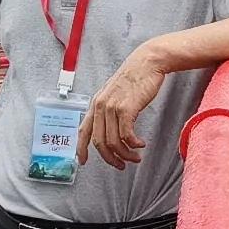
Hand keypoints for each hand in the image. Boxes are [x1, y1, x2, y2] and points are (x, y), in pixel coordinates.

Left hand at [80, 41, 172, 167]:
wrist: (147, 63)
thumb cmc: (134, 78)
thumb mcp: (115, 94)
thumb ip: (109, 109)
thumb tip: (110, 128)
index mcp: (96, 104)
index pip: (84, 131)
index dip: (81, 149)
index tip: (83, 161)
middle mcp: (100, 106)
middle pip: (100, 142)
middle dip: (111, 158)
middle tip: (121, 165)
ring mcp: (112, 107)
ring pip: (114, 142)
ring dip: (126, 154)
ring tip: (135, 157)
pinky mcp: (126, 108)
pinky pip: (126, 135)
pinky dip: (133, 144)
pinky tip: (141, 144)